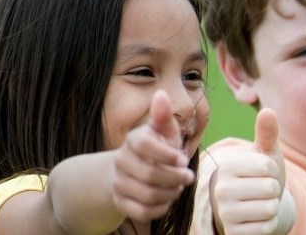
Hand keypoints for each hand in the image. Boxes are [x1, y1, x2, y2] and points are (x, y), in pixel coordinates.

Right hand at [111, 90, 195, 220]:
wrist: (130, 171)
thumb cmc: (156, 148)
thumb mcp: (163, 132)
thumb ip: (164, 116)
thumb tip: (161, 94)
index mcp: (134, 140)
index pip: (146, 146)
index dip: (168, 155)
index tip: (183, 159)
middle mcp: (122, 161)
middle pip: (150, 175)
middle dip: (175, 178)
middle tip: (187, 176)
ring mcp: (118, 182)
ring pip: (148, 195)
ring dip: (170, 193)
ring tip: (177, 187)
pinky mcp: (120, 202)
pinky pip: (143, 211)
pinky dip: (160, 208)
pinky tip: (166, 199)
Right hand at [211, 109, 287, 233]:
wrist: (253, 205)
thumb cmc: (260, 176)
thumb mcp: (265, 153)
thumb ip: (267, 133)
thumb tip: (267, 110)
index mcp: (227, 166)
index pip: (268, 167)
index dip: (273, 170)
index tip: (262, 173)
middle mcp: (220, 189)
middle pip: (270, 188)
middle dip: (274, 190)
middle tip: (262, 190)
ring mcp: (224, 213)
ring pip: (269, 209)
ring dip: (272, 207)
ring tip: (260, 203)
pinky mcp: (233, 232)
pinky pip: (266, 227)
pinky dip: (269, 223)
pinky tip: (257, 218)